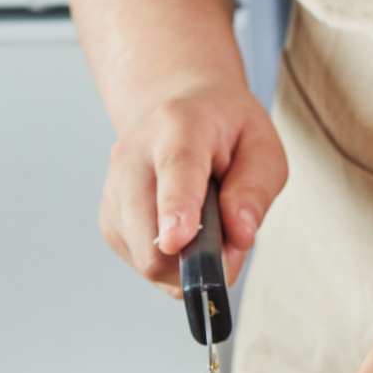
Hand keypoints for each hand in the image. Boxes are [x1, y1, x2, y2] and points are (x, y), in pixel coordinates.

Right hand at [98, 82, 287, 295]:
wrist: (176, 107)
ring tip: (208, 226)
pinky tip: (185, 231)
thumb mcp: (262, 147)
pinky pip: (143, 265)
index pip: (174, 171)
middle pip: (150, 235)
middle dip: (197, 260)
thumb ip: (255, 191)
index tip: (177, 241)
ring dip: (187, 262)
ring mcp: (114, 190)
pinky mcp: (110, 220)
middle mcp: (133, 156)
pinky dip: (172, 263)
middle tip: (230, 241)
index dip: (176, 210)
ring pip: (146, 259)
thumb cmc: (224, 131)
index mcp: (178, 126)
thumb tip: (239, 237)